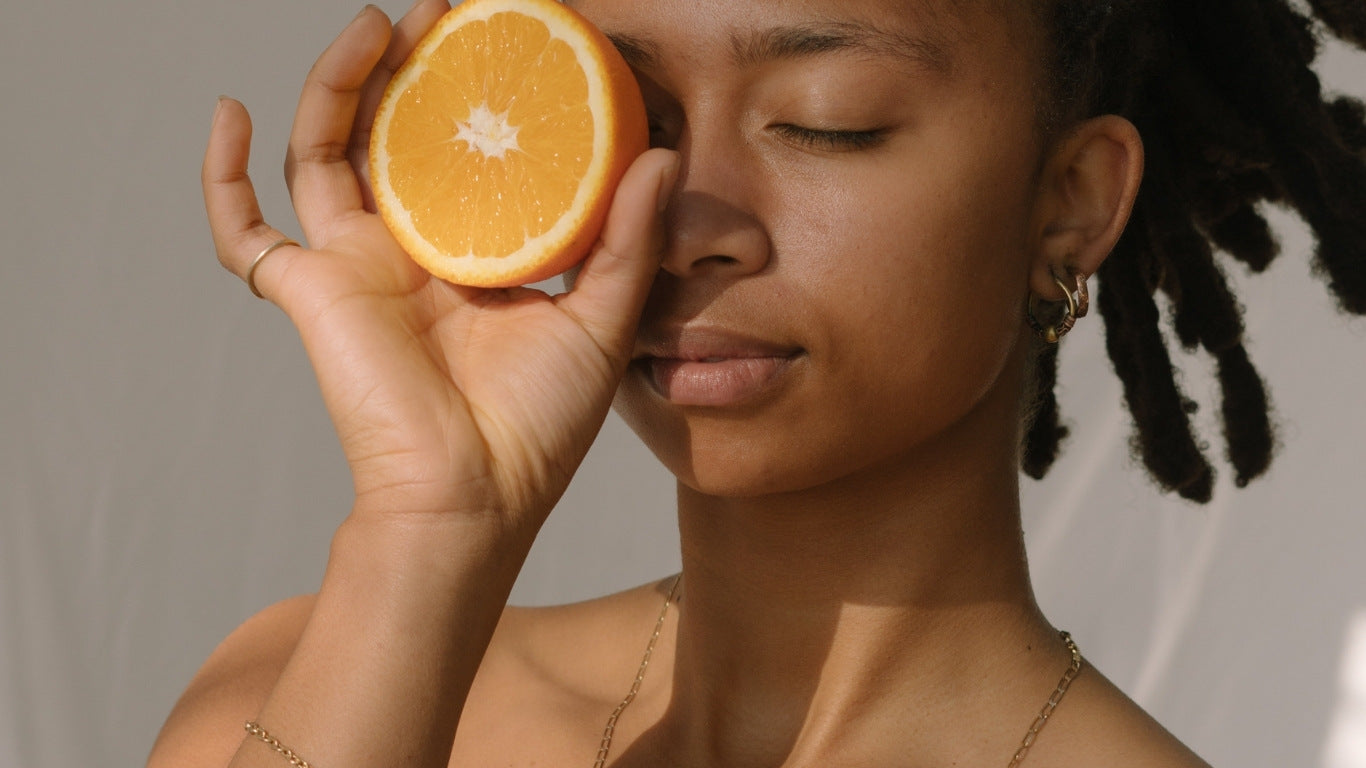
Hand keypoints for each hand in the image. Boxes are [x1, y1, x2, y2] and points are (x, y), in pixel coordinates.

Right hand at [202, 2, 677, 531]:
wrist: (475, 498)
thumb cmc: (537, 427)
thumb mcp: (600, 321)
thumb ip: (627, 240)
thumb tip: (664, 153)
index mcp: (475, 255)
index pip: (469, 156)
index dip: (479, 99)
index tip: (506, 41)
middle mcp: (411, 252)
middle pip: (393, 137)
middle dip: (409, 69)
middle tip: (442, 10)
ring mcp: (354, 267)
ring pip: (324, 155)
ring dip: (336, 86)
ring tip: (374, 26)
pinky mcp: (310, 292)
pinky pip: (243, 232)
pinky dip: (221, 177)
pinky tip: (228, 113)